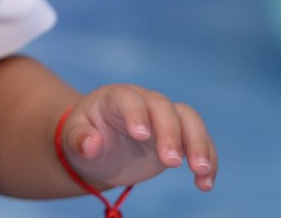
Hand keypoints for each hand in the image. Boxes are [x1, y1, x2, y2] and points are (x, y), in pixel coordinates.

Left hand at [59, 84, 216, 192]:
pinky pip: (200, 141)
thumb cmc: (84, 137)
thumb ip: (79, 139)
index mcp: (115, 98)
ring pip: (189, 119)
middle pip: (163, 108)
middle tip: (170, 163)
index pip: (128, 99)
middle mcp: (143, 102)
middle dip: (171, 133)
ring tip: (200, 172)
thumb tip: (91, 144)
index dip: (136, 114)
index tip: (141, 136)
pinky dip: (208, 159)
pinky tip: (205, 183)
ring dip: (198, 144)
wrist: (98, 145)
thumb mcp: (73, 139)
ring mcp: (164, 118)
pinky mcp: (179, 137)